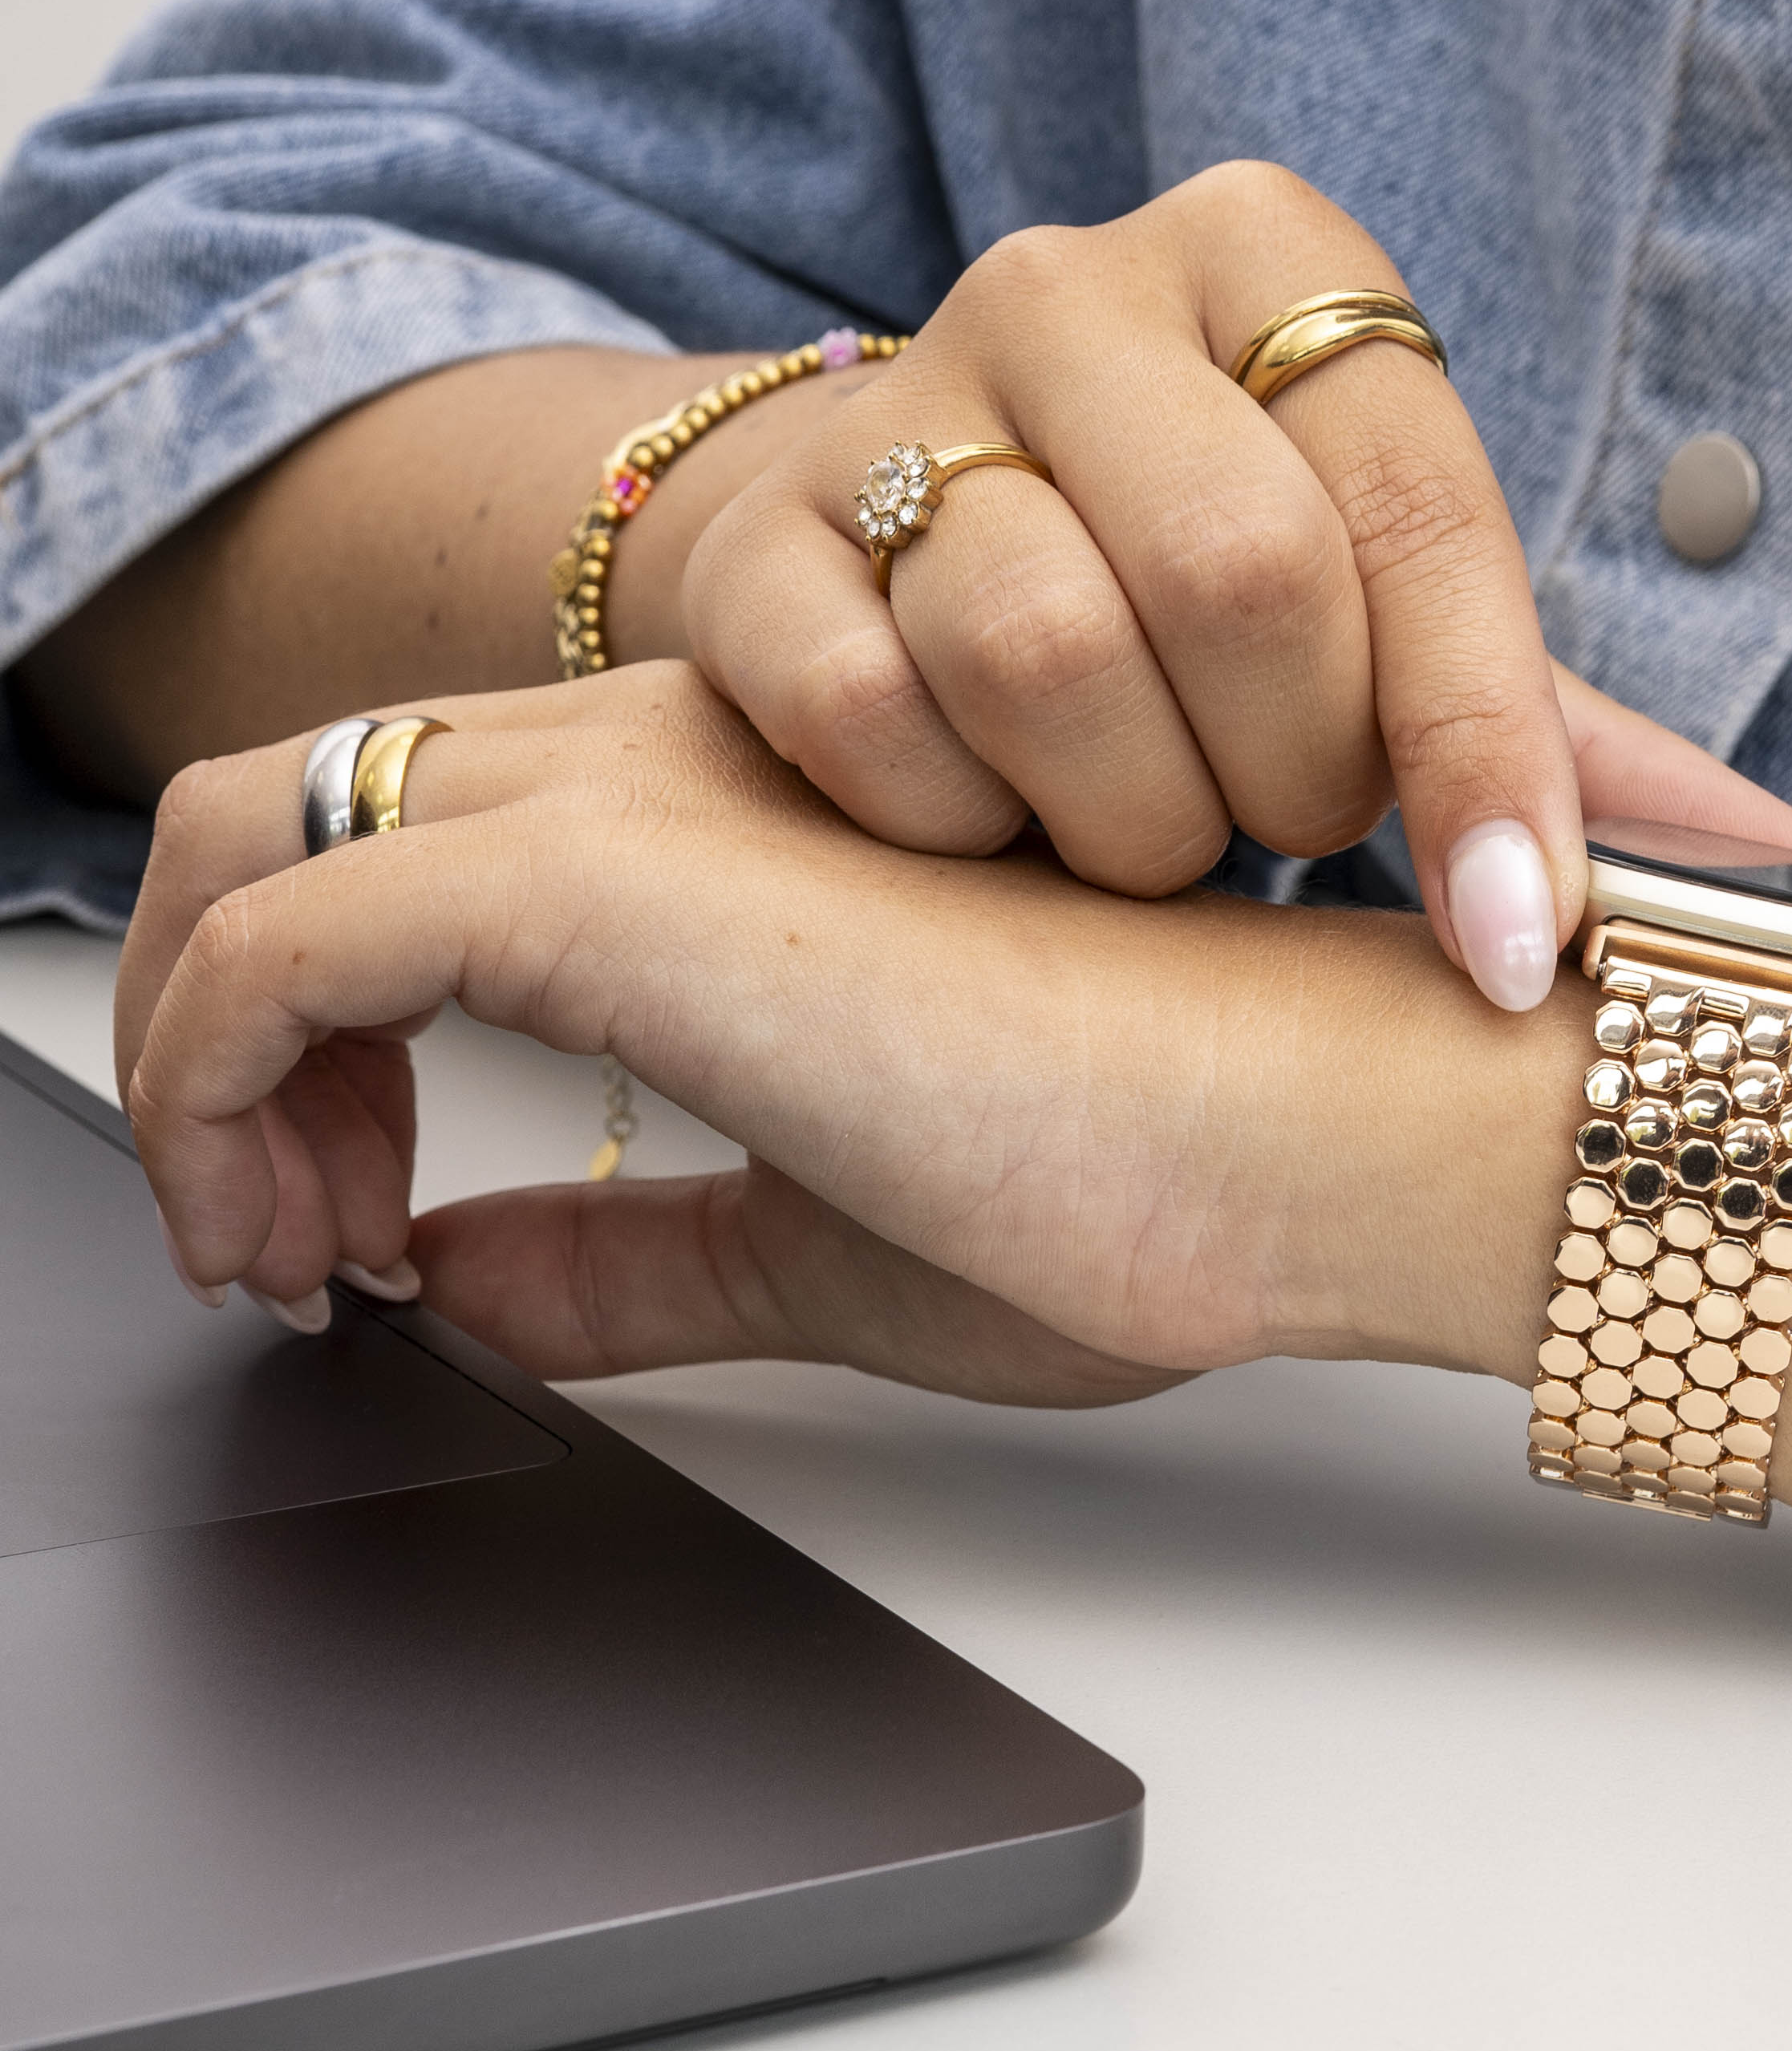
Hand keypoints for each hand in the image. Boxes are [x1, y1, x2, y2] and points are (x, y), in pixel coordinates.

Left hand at [118, 665, 1582, 1389]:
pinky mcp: (618, 878)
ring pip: (252, 841)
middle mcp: (665, 765)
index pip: (418, 845)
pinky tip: (315, 1245)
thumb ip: (639, 1253)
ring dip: (198, 1056)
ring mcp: (635, 798)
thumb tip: (468, 1286)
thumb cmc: (1173, 1167)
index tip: (367, 1211)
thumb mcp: (835, 1241)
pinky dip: (220, 1087)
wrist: (1333, 1122)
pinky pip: (283, 943)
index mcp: (735, 823)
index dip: (320, 1034)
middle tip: (288, 1234)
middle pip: (303, 810)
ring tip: (281, 1247)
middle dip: (219, 1036)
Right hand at [675, 161, 1791, 1007]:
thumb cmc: (1181, 617)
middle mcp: (1081, 294)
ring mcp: (894, 402)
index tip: (1514, 949)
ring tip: (1135, 833)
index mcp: (1276, 275)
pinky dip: (962, 833)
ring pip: (1044, 654)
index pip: (1420, 515)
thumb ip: (1567, 745)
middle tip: (1273, 828)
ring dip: (1125, 824)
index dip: (1479, 754)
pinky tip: (991, 830)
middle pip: (1237, 577)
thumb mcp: (1380, 636)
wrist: (874, 569)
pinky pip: (880, 725)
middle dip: (1284, 776)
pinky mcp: (752, 552)